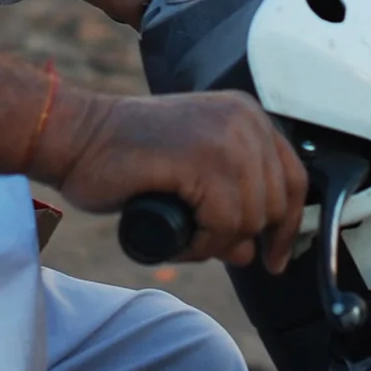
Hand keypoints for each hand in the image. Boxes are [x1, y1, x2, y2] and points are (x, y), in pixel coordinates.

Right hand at [37, 90, 306, 269]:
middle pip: (274, 205)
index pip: (293, 178)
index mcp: (245, 114)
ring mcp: (227, 137)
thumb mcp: (192, 172)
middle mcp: (244, 119)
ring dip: (215, 243)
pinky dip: (201, 243)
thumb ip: (227, 201)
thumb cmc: (122, 156)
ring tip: (180, 233)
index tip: (273, 257)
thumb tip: (252, 252)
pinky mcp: (205, 159)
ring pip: (250, 219)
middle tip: (200, 242)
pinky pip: (224, 224)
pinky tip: (177, 234)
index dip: (285, 225)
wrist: (77, 137)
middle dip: (241, 237)